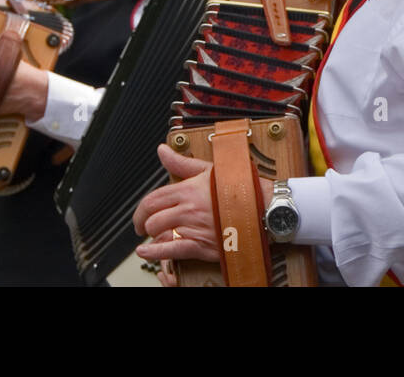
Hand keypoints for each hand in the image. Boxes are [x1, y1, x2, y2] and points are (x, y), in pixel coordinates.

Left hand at [132, 145, 276, 266]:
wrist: (262, 208)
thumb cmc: (238, 187)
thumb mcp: (208, 169)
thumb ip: (181, 162)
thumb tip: (163, 150)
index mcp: (187, 190)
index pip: (152, 199)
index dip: (140, 209)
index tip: (141, 214)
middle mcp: (187, 209)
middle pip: (152, 218)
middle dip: (143, 224)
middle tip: (142, 227)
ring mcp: (193, 227)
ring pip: (159, 234)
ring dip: (153, 237)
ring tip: (154, 237)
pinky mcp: (202, 245)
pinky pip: (171, 250)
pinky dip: (154, 252)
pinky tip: (145, 252)